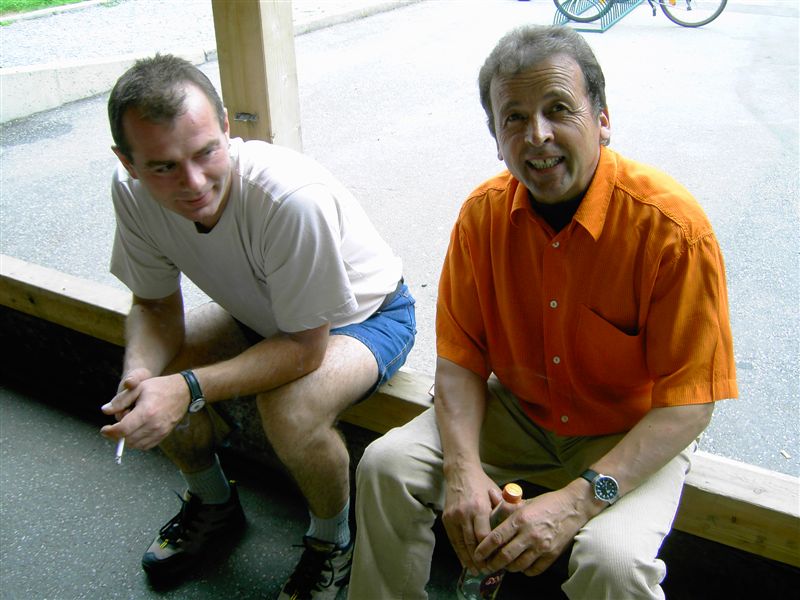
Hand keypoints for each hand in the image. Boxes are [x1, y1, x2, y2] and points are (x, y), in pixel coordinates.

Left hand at [100, 371, 189, 449]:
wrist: (183, 391)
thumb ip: (120, 400)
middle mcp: (153, 425)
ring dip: (127, 439)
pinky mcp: (164, 435)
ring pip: (136, 445)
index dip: (110, 432)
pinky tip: (136, 431)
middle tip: (119, 423)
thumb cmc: (160, 387)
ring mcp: (160, 431)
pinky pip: (146, 445)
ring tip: (129, 425)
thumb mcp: (138, 387)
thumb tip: (105, 411)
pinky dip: (137, 442)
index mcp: (146, 412)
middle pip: (128, 439)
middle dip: (118, 434)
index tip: (104, 429)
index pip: (122, 430)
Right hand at [442, 465, 502, 574]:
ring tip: (476, 571)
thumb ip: (504, 510)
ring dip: (468, 560)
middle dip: (479, 560)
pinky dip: (459, 552)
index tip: (496, 561)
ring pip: (461, 544)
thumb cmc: (482, 483)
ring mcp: (453, 517)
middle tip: (487, 572)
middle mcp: (465, 514)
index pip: (484, 536)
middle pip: (472, 543)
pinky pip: (453, 540)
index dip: (489, 552)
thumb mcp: (496, 494)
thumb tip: (515, 527)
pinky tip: (464, 561)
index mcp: (479, 508)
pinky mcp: (446, 518)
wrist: (460, 472)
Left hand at [475, 484, 590, 576]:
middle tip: (487, 565)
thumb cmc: (547, 503)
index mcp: (520, 519)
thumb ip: (506, 505)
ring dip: (508, 568)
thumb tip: (491, 497)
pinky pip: (534, 570)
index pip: (496, 538)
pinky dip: (525, 571)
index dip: (483, 549)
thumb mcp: (524, 501)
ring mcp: (541, 546)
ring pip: (518, 565)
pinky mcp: (552, 555)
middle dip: (492, 563)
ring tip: (503, 565)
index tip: (477, 554)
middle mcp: (529, 534)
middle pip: (505, 556)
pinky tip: (521, 565)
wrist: (573, 507)